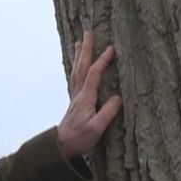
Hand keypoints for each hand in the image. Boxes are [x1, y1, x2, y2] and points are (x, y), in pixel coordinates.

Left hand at [56, 31, 122, 160]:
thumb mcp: (97, 128)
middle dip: (85, 50)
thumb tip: (118, 97)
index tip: (111, 49)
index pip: (94, 74)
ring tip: (79, 42)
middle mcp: (78, 94)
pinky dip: (77, 67)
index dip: (102, 61)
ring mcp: (75, 97)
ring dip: (79, 56)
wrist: (61, 146)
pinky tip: (78, 65)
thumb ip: (108, 112)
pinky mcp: (74, 102)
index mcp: (85, 98)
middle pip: (81, 67)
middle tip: (88, 33)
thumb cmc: (79, 139)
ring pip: (76, 71)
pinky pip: (75, 78)